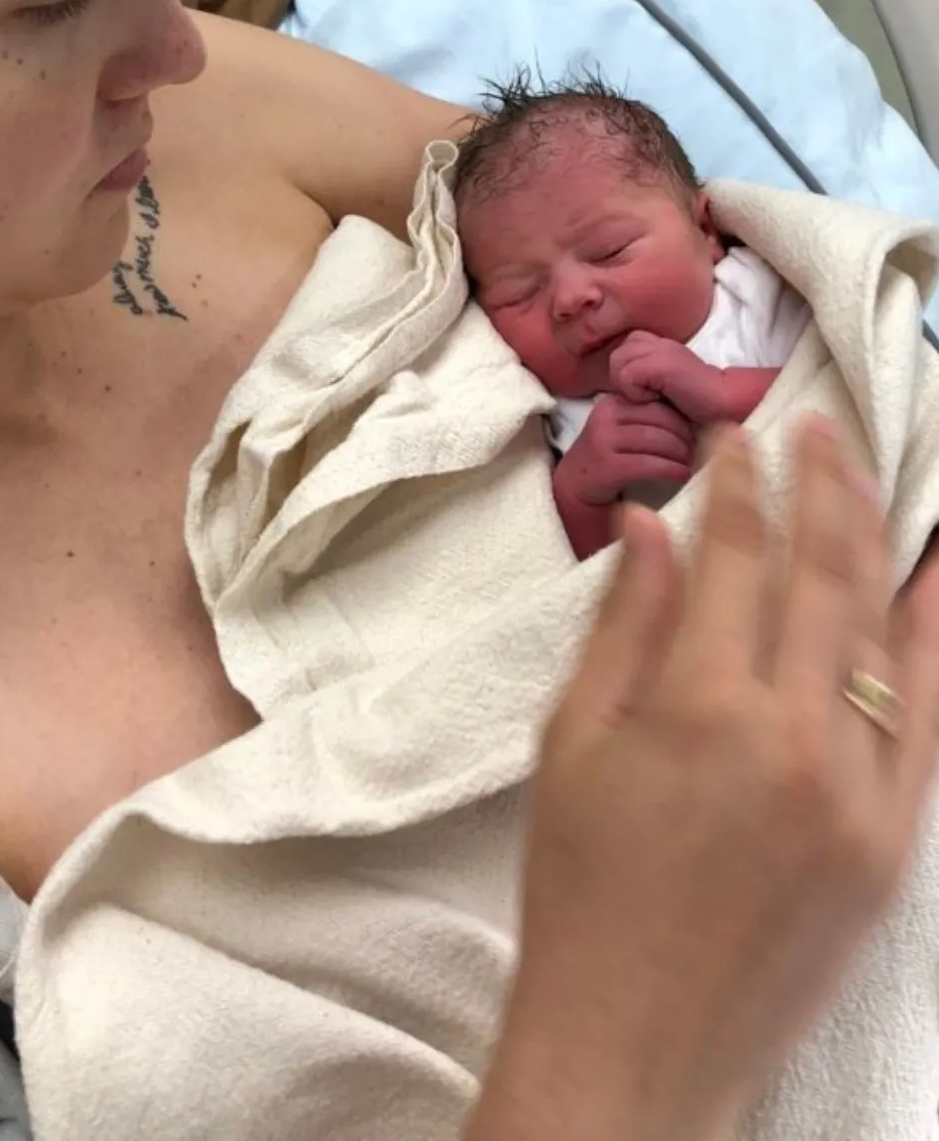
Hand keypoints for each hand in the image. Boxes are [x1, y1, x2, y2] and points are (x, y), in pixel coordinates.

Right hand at [470, 423, 938, 1140]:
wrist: (638, 1048)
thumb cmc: (581, 891)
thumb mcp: (572, 746)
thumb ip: (625, 625)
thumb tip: (649, 521)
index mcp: (700, 708)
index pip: (734, 555)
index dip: (736, 482)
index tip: (733, 434)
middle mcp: (795, 738)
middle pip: (824, 574)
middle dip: (823, 485)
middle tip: (818, 426)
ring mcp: (860, 793)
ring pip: (885, 633)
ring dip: (882, 541)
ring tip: (873, 475)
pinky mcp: (895, 843)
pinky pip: (927, 718)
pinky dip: (932, 641)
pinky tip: (932, 583)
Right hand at [556, 393, 695, 509]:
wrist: (575, 487)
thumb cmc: (608, 458)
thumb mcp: (622, 429)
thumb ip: (646, 419)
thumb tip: (692, 414)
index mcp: (614, 403)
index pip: (658, 403)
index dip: (682, 419)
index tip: (694, 434)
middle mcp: (606, 415)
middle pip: (661, 420)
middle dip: (685, 437)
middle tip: (696, 451)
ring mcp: (603, 440)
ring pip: (657, 441)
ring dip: (681, 455)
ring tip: (689, 464)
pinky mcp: (606, 465)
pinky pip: (648, 464)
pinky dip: (670, 470)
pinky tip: (680, 476)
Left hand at [610, 332, 724, 423]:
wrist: (726, 405)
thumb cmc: (698, 404)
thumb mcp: (667, 388)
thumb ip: (647, 379)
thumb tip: (620, 389)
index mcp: (660, 346)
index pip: (625, 348)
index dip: (627, 372)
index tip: (645, 392)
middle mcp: (659, 342)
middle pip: (617, 353)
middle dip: (623, 377)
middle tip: (645, 395)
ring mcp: (661, 350)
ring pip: (618, 360)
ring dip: (629, 384)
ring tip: (650, 397)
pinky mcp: (662, 364)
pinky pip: (628, 375)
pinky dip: (636, 392)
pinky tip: (656, 399)